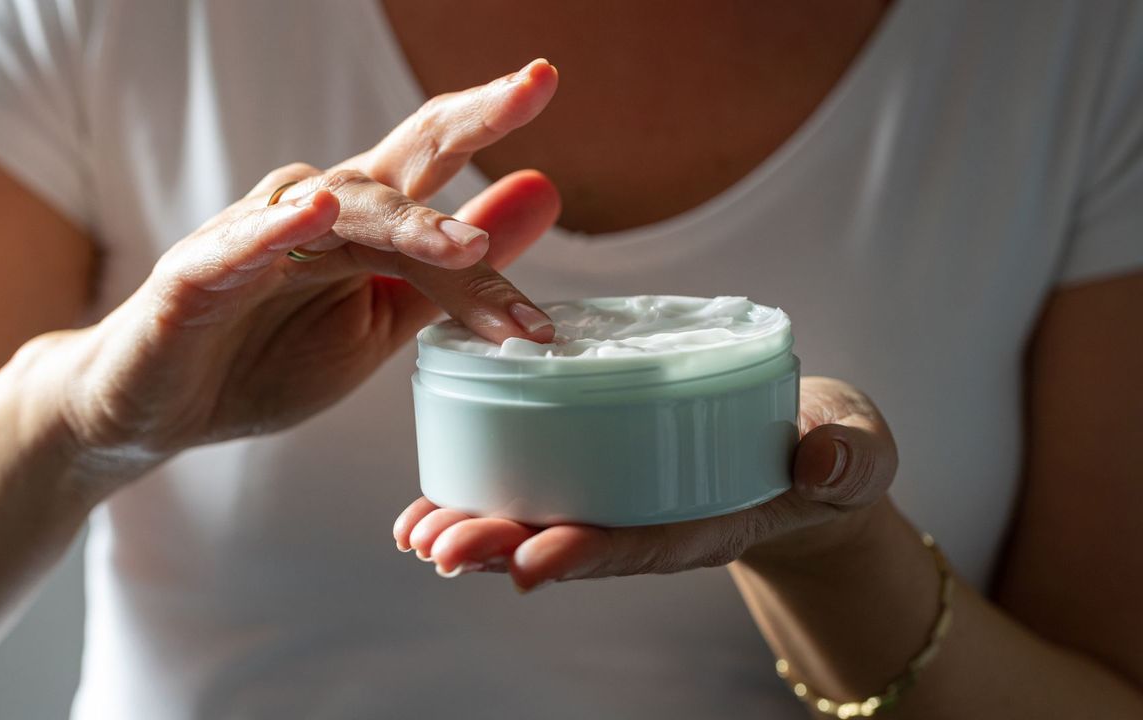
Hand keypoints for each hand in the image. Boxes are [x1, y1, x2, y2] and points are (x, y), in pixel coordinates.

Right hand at [20, 59, 561, 482]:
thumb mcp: (384, 318)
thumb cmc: (267, 358)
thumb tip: (545, 191)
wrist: (160, 410)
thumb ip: (457, 271)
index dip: (491, 124)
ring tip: (463, 246)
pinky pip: (235, 250)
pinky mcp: (193, 278)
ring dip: (405, 227)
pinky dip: (272, 232)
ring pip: (337, 212)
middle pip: (397, 160)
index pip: (434, 161)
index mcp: (362, 225)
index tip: (551, 82)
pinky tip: (312, 214)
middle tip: (532, 86)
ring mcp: (251, 239)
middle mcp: (313, 213)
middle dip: (467, 122)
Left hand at [393, 377, 898, 590]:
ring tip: (415, 533)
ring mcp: (626, 501)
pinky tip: (429, 506)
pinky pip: (541, 492)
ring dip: (478, 529)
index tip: (532, 561)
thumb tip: (823, 463)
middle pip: (575, 540)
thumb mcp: (855, 449)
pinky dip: (485, 498)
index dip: (590, 552)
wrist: (807, 456)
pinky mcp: (605, 474)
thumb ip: (848, 456)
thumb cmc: (829, 452)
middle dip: (504, 545)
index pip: (647, 541)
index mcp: (712, 518)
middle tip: (438, 547)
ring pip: (544, 523)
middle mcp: (656, 519)